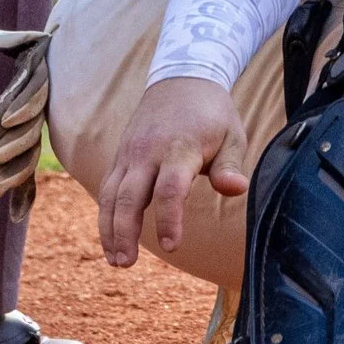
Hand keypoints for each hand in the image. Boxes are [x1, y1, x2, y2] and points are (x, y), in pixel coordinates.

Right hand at [97, 77, 249, 266]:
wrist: (181, 80)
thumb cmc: (212, 115)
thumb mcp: (232, 135)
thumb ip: (231, 165)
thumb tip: (237, 189)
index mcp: (180, 148)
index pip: (170, 189)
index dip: (169, 219)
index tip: (171, 246)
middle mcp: (148, 152)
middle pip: (129, 196)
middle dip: (124, 232)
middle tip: (125, 264)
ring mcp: (130, 153)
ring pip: (111, 195)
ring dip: (109, 229)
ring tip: (116, 261)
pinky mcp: (121, 156)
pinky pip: (108, 188)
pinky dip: (106, 215)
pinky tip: (111, 239)